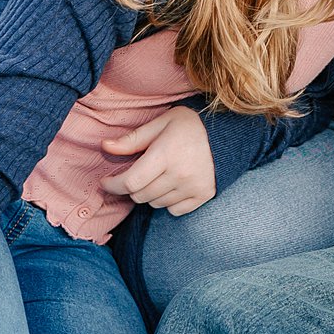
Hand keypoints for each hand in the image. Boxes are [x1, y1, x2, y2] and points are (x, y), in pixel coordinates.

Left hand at [100, 107, 215, 214]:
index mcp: (166, 154)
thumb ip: (133, 139)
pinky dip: (168, 201)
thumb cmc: (191, 125)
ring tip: (157, 176)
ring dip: (150, 194)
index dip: (113, 185)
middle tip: (134, 174)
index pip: (130, 182)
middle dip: (131, 187)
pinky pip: (174, 210)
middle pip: (140, 196)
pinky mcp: (203, 195)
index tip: (105, 181)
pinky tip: (172, 185)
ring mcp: (193, 187)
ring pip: (155, 204)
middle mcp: (180, 174)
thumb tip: (105, 146)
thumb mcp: (161, 123)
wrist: (229, 133)